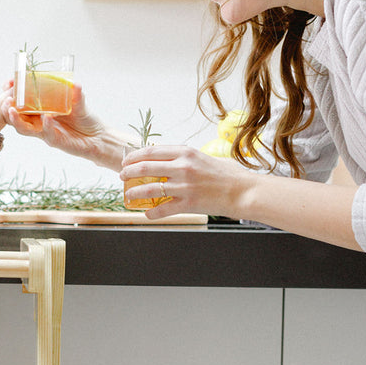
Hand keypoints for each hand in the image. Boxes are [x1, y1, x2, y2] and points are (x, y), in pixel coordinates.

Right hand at [3, 83, 123, 169]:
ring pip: (25, 128)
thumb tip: (75, 84)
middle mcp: (40, 122)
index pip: (22, 103)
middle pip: (17, 118)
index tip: (9, 83)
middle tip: (6, 100)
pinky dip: (45, 125)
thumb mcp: (79, 103)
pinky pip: (46, 134)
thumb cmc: (84, 120)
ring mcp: (45, 132)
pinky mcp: (55, 141)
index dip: (13, 95)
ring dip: (17, 119)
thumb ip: (76, 95)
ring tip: (12, 110)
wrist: (97, 138)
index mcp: (41, 111)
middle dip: (8, 110)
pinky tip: (46, 117)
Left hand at [120, 144, 253, 218]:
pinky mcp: (188, 204)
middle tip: (122, 176)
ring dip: (135, 192)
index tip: (127, 160)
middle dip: (129, 172)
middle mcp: (183, 167)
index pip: (151, 151)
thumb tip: (168, 160)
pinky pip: (163, 209)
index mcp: (186, 152)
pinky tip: (147, 213)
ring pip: (150, 188)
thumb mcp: (204, 157)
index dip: (134, 156)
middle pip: (146, 168)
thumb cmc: (228, 175)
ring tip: (128, 195)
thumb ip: (185, 158)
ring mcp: (184, 186)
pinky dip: (152, 212)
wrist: (243, 191)